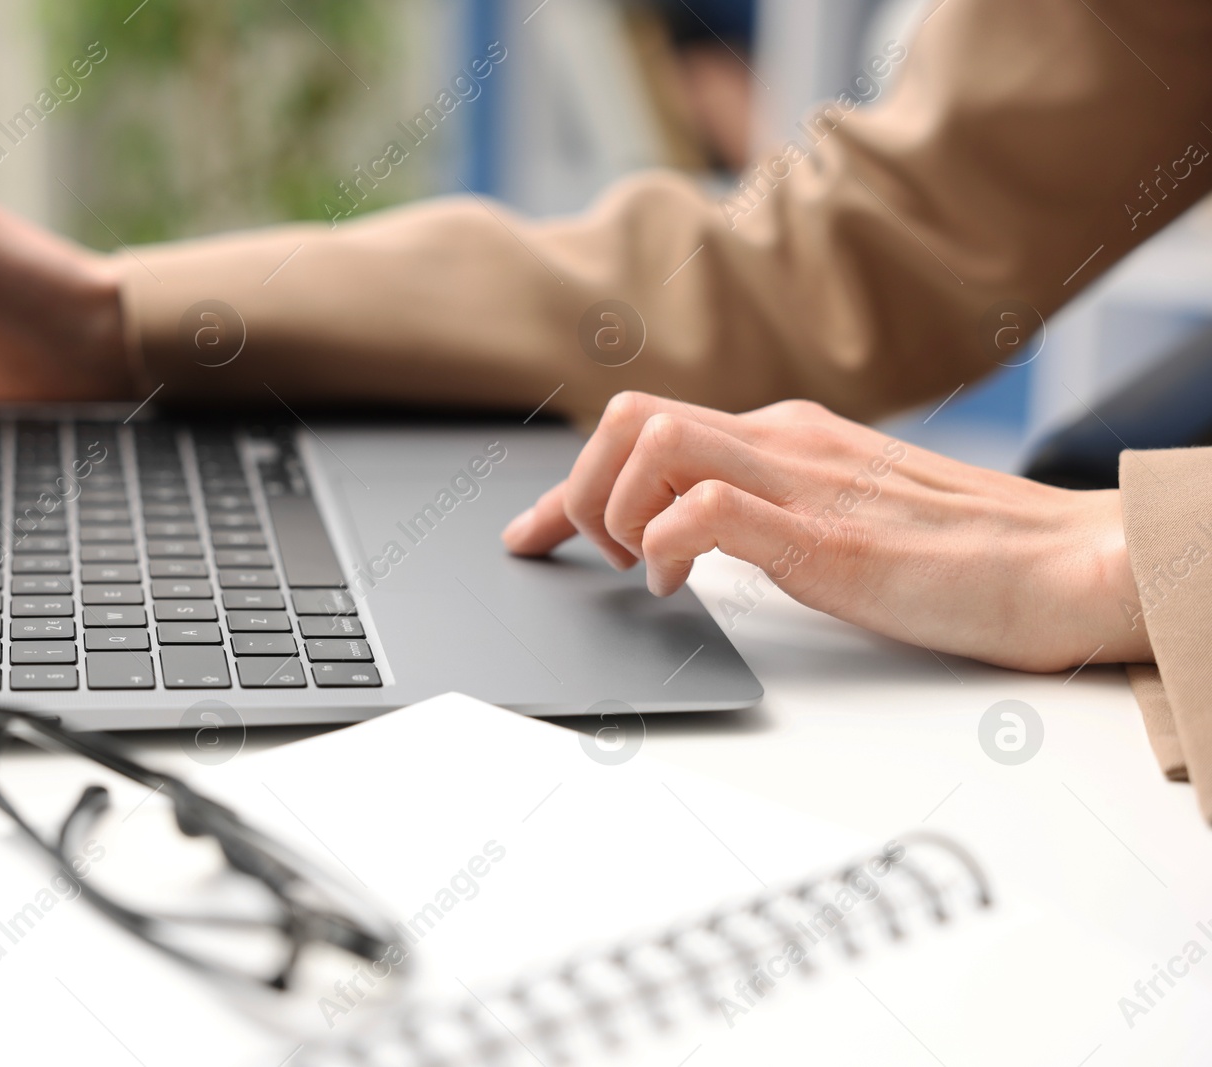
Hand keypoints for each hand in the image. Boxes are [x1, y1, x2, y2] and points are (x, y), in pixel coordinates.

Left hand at [502, 392, 1148, 671]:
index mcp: (788, 436)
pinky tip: (675, 588)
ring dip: (615, 510)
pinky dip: (661, 546)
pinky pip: (701, 508)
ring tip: (642, 570)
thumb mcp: (846, 516)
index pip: (647, 426)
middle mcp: (785, 440)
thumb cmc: (970, 554)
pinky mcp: (825, 533)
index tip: (533, 534)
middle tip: (601, 557)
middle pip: (625, 416)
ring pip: (649, 441)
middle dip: (579, 489)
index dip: (569, 484)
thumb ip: (775, 511)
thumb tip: (698, 537)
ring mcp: (803, 479)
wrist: (1074, 565)